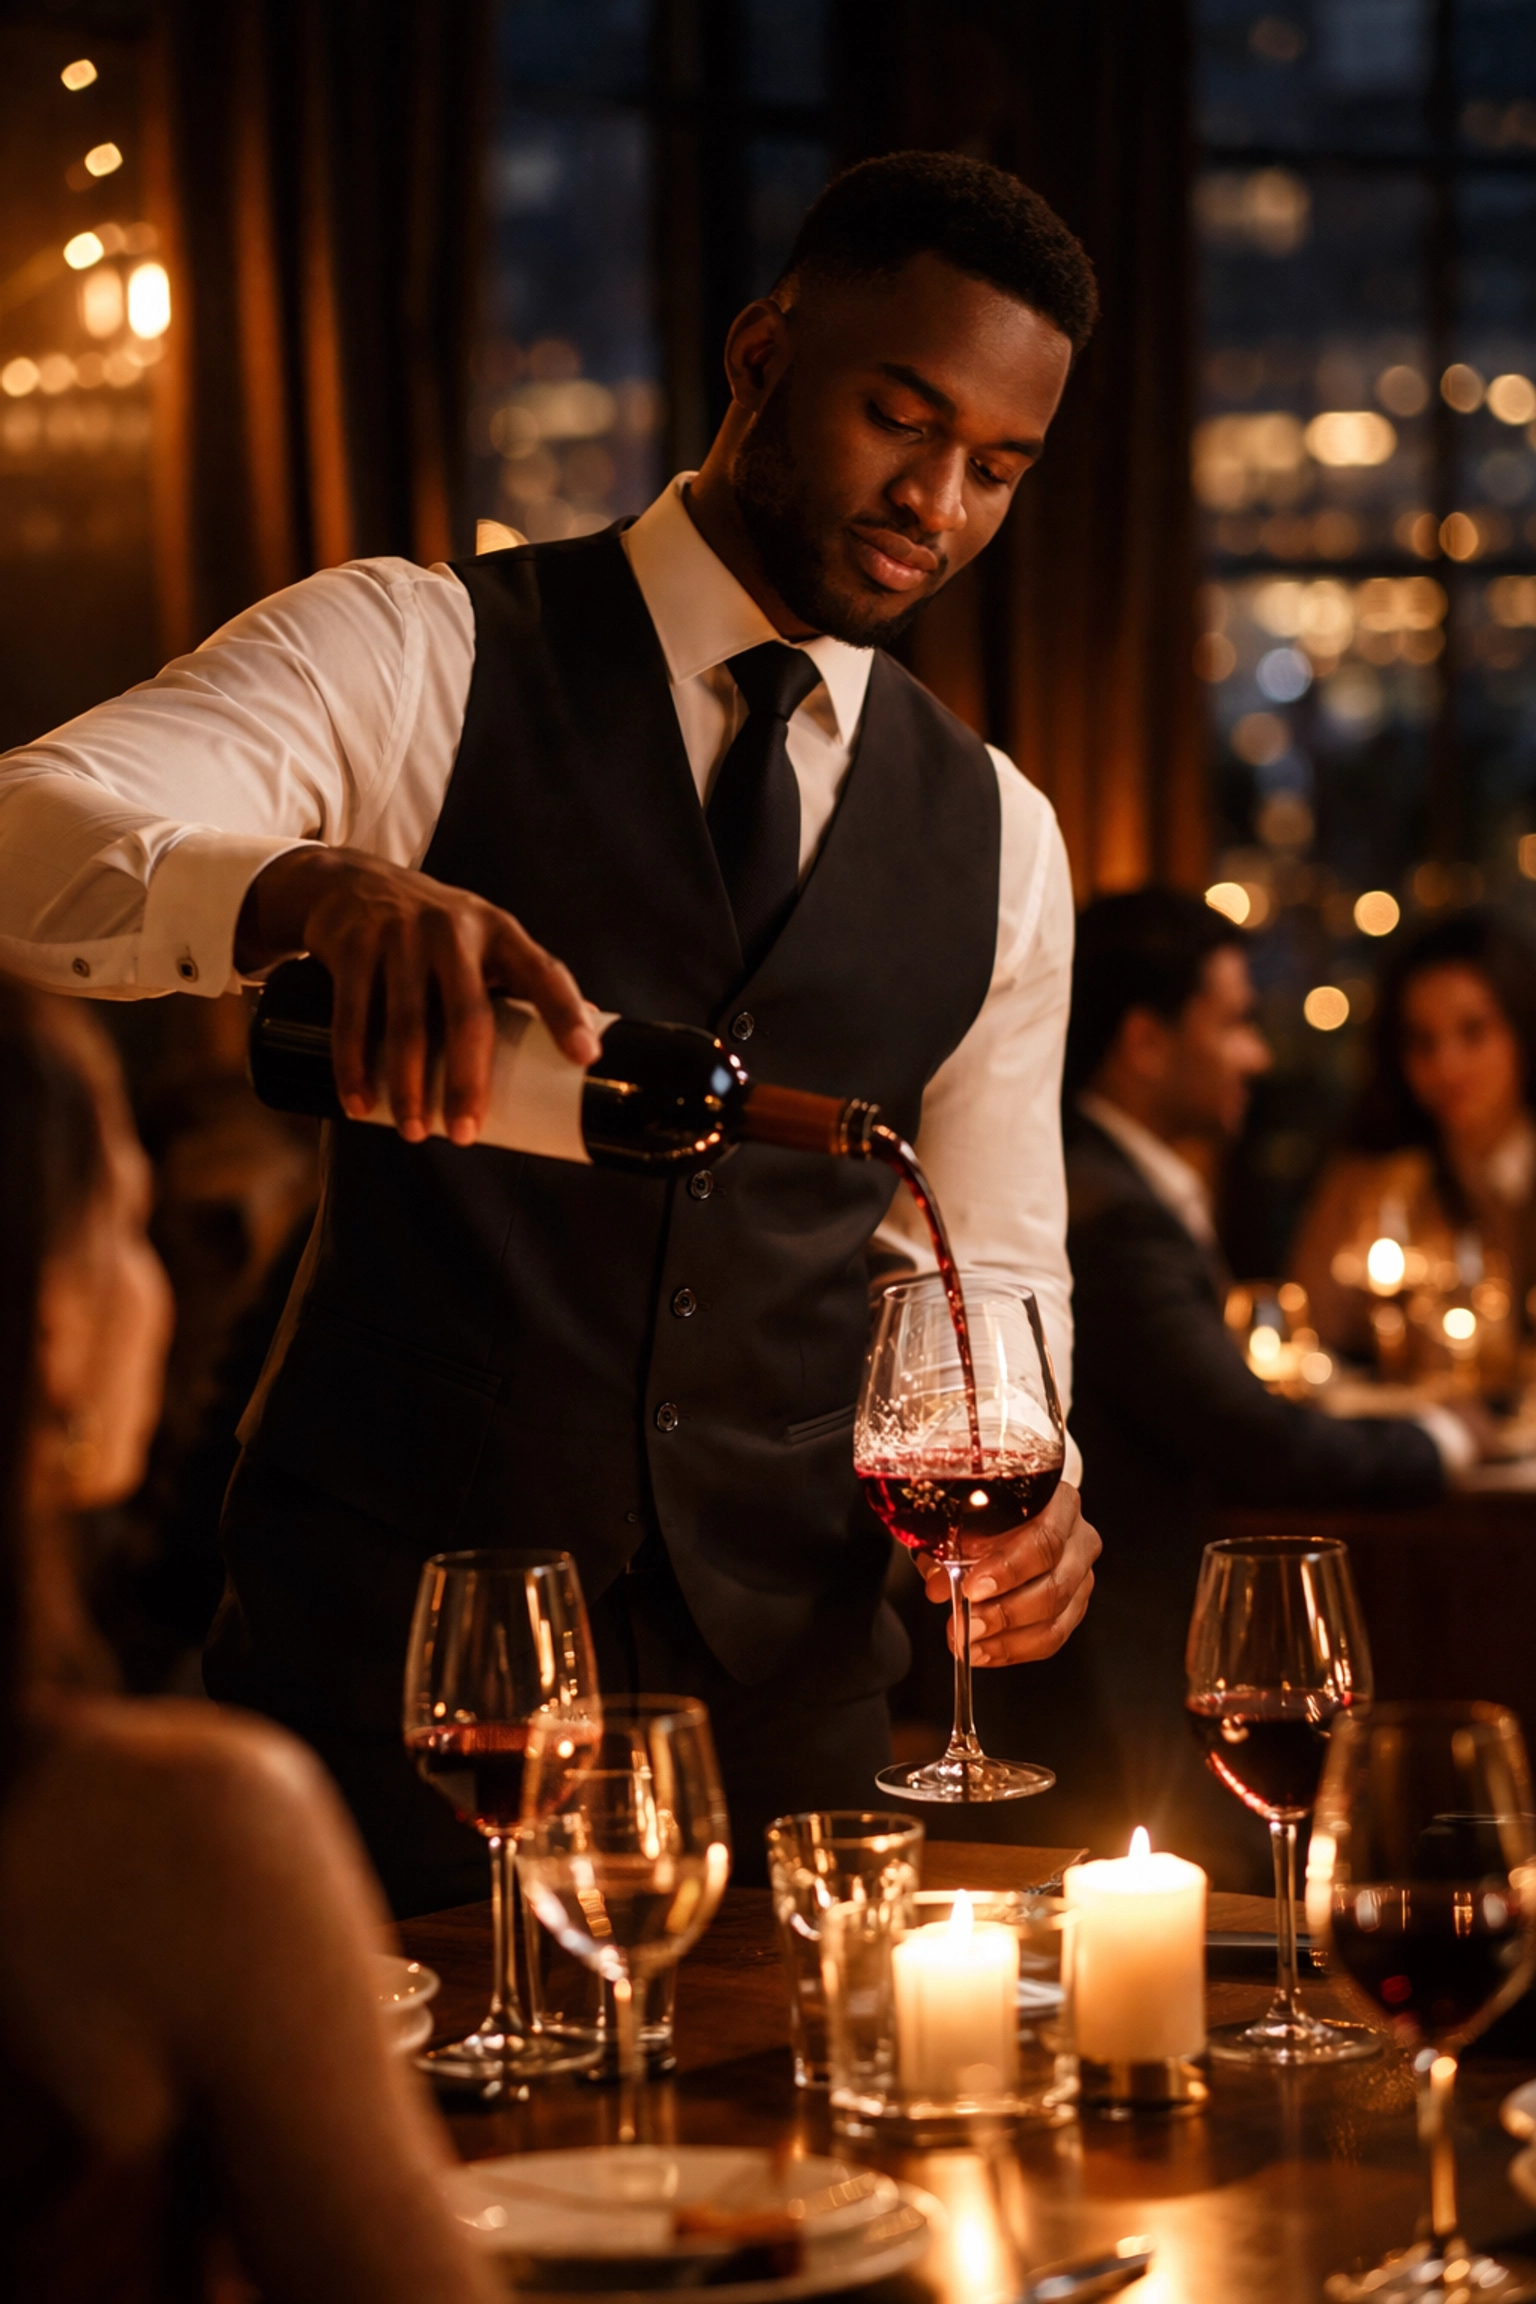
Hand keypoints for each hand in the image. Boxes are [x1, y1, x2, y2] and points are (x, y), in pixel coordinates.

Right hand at [237, 847, 601, 1143]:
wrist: (352, 881)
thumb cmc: (436, 930)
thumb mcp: (483, 939)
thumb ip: (522, 984)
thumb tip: (591, 1043)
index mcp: (499, 932)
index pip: (543, 973)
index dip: (566, 1013)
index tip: (585, 1057)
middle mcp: (454, 930)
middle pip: (467, 1014)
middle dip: (466, 1081)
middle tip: (466, 1135)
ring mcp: (401, 934)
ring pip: (407, 1024)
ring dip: (408, 1086)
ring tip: (414, 1132)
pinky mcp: (354, 944)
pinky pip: (352, 1015)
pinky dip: (354, 1066)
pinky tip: (361, 1103)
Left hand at [918, 1481, 1098, 1666]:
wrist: (1010, 1514)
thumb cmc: (988, 1510)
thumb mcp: (964, 1518)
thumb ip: (949, 1548)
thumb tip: (938, 1586)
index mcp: (1059, 1503)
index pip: (1045, 1539)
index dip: (1009, 1568)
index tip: (973, 1588)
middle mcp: (1079, 1539)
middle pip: (1055, 1585)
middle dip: (1005, 1612)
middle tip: (967, 1624)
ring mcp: (1081, 1575)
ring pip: (1056, 1618)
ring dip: (1007, 1638)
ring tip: (969, 1643)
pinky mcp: (1075, 1606)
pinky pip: (1052, 1638)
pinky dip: (1014, 1649)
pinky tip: (985, 1651)